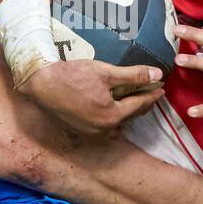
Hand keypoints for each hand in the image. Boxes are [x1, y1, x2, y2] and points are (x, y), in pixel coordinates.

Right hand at [20, 60, 163, 136]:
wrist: (41, 83)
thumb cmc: (73, 75)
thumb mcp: (106, 71)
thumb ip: (133, 75)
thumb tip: (157, 74)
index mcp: (112, 115)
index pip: (139, 104)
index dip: (152, 95)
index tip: (161, 89)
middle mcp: (103, 128)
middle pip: (130, 116)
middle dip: (143, 105)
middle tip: (152, 95)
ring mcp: (91, 132)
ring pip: (117, 123)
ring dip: (128, 113)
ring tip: (134, 102)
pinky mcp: (80, 129)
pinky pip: (104, 126)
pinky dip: (113, 117)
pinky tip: (112, 109)